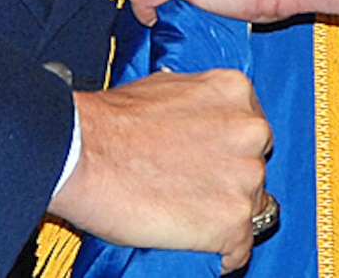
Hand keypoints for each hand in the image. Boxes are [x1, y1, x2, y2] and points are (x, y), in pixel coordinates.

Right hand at [48, 70, 272, 272]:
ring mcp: (246, 178)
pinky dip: (222, 253)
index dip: (228, 150)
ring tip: (186, 215)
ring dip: (224, 215)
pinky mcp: (234, 222)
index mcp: (235, 92)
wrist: (83, 153)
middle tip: (194, 189)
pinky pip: (240, 248)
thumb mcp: (164, 86)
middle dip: (229, 180)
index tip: (212, 162)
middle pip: (255, 166)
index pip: (250, 129)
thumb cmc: (112, 122)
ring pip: (251, 206)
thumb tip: (199, 117)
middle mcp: (250, 131)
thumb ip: (197, 103)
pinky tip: (196, 244)